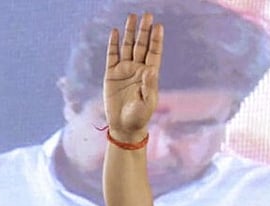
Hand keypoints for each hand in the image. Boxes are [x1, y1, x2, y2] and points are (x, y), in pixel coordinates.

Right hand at [103, 12, 163, 141]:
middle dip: (144, 31)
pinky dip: (113, 44)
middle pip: (142, 45)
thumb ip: (149, 86)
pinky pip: (112, 55)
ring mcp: (124, 70)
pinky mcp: (111, 74)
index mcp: (149, 75)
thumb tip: (150, 69)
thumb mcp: (147, 103)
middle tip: (148, 15)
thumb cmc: (139, 117)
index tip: (159, 26)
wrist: (124, 127)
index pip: (154, 53)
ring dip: (131, 32)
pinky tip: (115, 32)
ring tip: (132, 17)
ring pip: (128, 47)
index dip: (156, 40)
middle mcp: (138, 69)